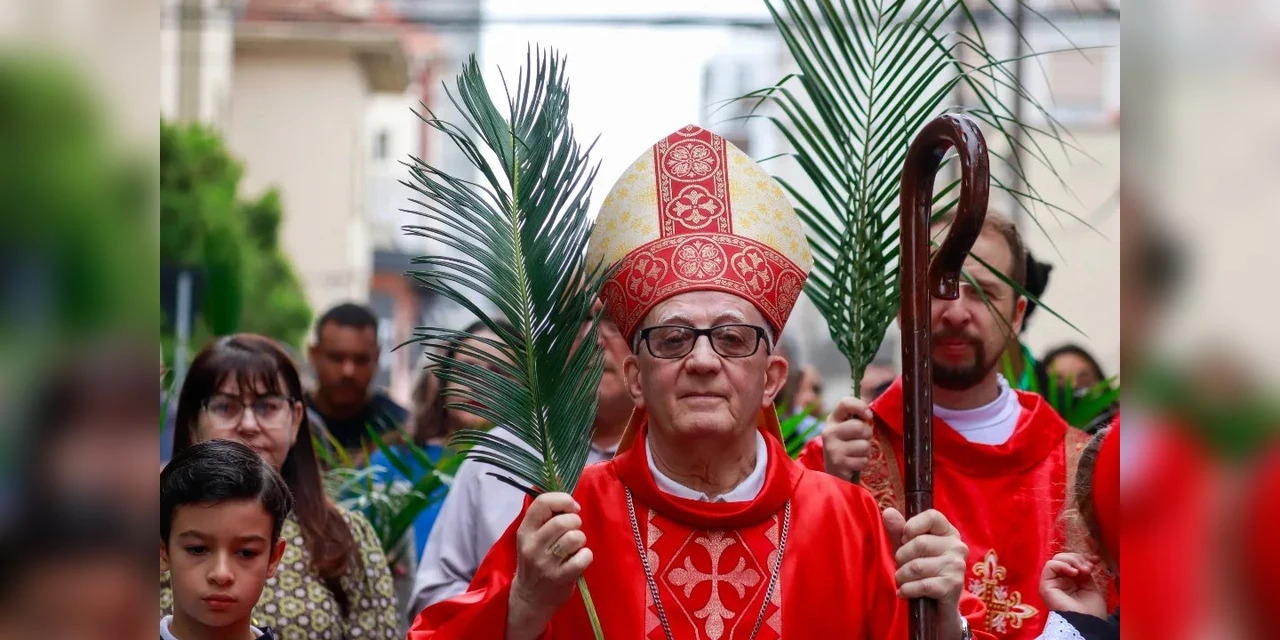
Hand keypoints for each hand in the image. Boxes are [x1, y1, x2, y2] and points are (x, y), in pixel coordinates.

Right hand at [506, 493, 591, 639]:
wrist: (530, 598)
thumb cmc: (535, 561)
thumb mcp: (532, 537)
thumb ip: (546, 516)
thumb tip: (568, 494)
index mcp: (525, 531)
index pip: (542, 503)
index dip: (563, 500)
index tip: (571, 508)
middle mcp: (532, 546)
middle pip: (563, 521)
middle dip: (575, 522)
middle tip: (573, 530)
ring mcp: (546, 563)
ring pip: (574, 537)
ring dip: (581, 539)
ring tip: (575, 546)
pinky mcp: (560, 578)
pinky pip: (583, 557)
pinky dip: (586, 555)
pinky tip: (579, 559)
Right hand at [821, 397, 873, 480]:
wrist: (834, 471)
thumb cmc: (847, 445)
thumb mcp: (849, 428)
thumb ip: (858, 417)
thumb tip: (870, 413)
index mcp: (833, 419)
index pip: (845, 403)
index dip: (861, 407)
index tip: (869, 416)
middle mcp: (829, 432)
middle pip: (859, 426)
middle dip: (868, 435)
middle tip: (863, 440)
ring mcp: (832, 448)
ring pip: (864, 446)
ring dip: (866, 451)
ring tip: (857, 453)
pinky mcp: (838, 464)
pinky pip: (863, 461)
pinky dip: (863, 463)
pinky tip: (854, 463)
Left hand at [884, 508, 968, 639]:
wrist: (938, 607)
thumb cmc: (923, 571)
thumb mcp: (908, 549)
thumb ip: (898, 531)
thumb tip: (887, 511)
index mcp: (948, 532)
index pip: (932, 516)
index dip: (911, 526)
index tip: (904, 539)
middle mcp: (957, 546)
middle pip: (919, 543)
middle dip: (901, 557)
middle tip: (900, 567)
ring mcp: (956, 566)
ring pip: (917, 566)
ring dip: (902, 576)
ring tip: (902, 581)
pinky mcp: (953, 586)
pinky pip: (922, 585)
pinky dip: (907, 590)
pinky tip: (904, 592)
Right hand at [1039, 552, 1107, 617]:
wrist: (1088, 624)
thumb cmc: (1090, 610)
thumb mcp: (1090, 586)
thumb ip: (1084, 573)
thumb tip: (1084, 561)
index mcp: (1069, 582)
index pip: (1071, 562)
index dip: (1083, 558)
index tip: (1096, 560)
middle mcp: (1058, 581)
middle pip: (1063, 559)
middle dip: (1078, 559)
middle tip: (1089, 568)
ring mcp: (1051, 583)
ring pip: (1056, 560)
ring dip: (1072, 561)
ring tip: (1084, 570)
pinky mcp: (1045, 586)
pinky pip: (1050, 566)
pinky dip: (1063, 565)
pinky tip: (1074, 572)